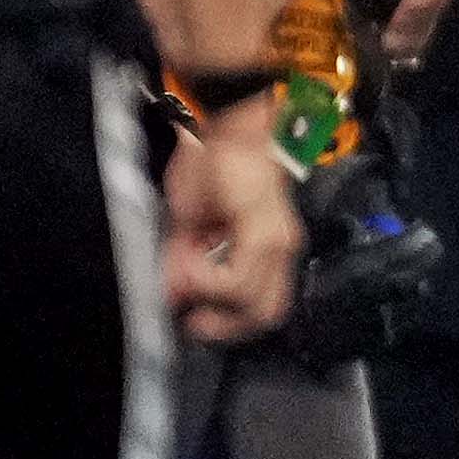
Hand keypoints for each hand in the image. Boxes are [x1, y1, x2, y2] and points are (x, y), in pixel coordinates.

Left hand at [165, 118, 301, 343]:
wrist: (246, 135)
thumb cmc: (218, 161)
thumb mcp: (189, 205)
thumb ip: (181, 251)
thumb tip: (172, 289)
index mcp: (262, 235)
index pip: (237, 286)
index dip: (204, 288)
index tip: (181, 275)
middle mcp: (281, 249)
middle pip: (263, 312)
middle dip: (223, 324)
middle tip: (191, 318)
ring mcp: (285, 252)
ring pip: (270, 309)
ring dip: (233, 318)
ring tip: (203, 308)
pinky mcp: (281, 253)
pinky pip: (267, 293)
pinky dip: (239, 301)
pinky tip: (216, 286)